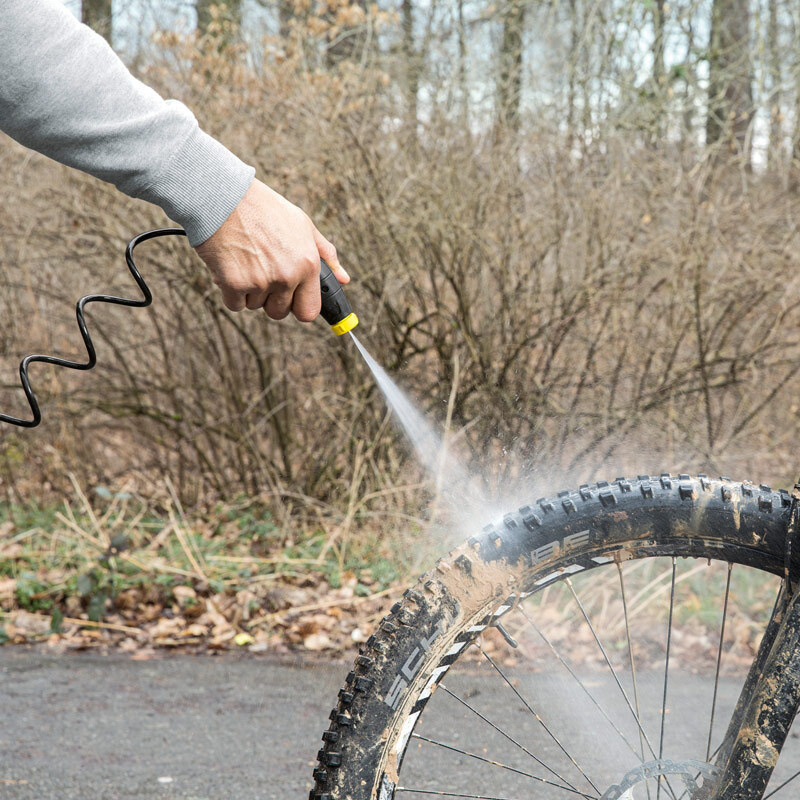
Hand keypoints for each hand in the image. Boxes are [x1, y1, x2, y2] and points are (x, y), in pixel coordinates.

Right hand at [194, 179, 348, 320]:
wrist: (224, 196)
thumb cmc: (264, 209)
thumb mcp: (303, 226)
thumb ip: (326, 255)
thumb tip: (345, 280)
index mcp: (308, 264)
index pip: (309, 311)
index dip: (298, 307)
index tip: (291, 300)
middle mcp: (287, 276)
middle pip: (279, 312)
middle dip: (271, 299)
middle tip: (262, 272)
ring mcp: (261, 281)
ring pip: (256, 307)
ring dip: (250, 292)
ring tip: (246, 261)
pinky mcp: (234, 283)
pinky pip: (235, 304)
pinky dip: (230, 291)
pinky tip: (230, 266)